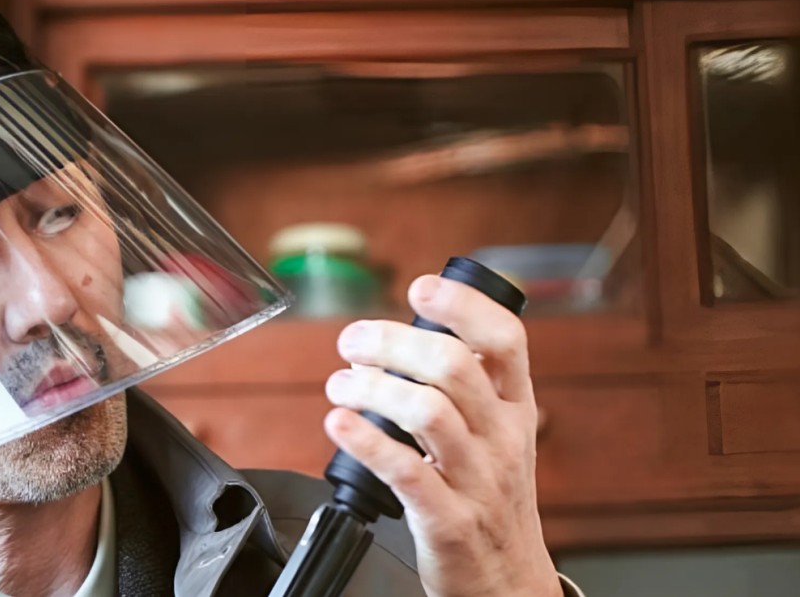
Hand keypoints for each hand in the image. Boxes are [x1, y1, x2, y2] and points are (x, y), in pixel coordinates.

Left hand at [323, 275, 561, 596]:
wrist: (509, 585)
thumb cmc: (490, 499)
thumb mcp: (496, 437)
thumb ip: (460, 388)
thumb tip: (391, 341)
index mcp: (516, 409)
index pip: (506, 341)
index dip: (464, 305)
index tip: (421, 288)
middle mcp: (502, 439)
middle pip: (454, 367)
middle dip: (392, 342)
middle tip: (352, 341)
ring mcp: (478, 481)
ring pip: (428, 412)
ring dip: (372, 387)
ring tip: (340, 383)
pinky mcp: (449, 521)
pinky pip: (406, 471)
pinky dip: (365, 441)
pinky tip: (340, 424)